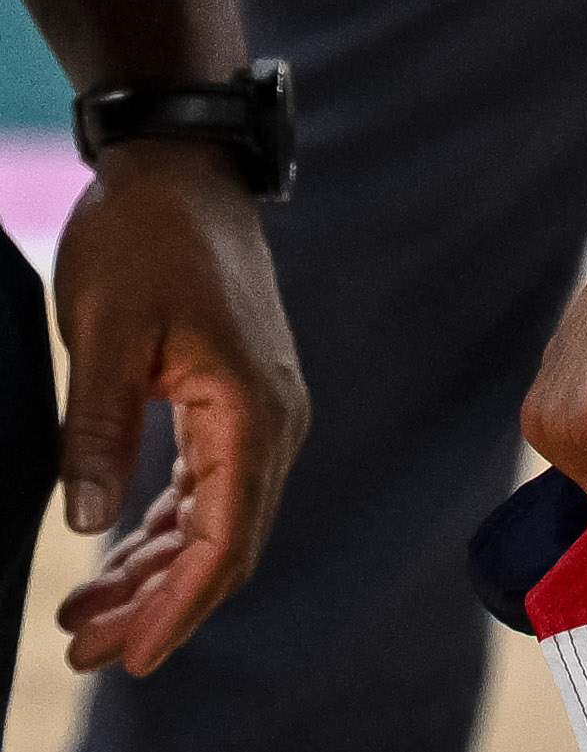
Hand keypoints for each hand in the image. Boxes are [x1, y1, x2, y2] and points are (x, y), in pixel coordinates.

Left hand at [51, 152, 305, 676]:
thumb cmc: (144, 235)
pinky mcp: (234, 396)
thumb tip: (90, 529)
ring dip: (155, 574)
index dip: (177, 608)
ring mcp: (257, 405)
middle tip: (83, 651)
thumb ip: (99, 432)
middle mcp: (271, 414)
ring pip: (215, 520)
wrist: (179, 160)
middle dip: (157, 606)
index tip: (126, 658)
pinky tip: (119, 559)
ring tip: (85, 620)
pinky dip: (165, 531)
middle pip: (224, 542)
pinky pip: (208, 487)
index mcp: (251, 404)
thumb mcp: (105, 333)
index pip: (225, 538)